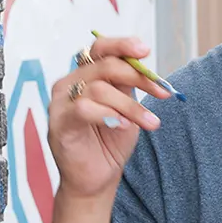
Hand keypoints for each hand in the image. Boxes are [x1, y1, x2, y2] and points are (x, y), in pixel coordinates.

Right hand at [46, 36, 171, 199]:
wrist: (96, 177)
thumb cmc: (110, 140)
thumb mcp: (126, 106)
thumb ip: (128, 84)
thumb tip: (146, 66)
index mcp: (85, 75)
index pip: (100, 47)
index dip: (123, 45)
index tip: (146, 51)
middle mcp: (69, 83)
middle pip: (105, 66)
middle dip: (138, 77)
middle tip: (162, 92)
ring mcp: (60, 103)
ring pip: (99, 89)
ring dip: (131, 106)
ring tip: (150, 122)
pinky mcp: (58, 123)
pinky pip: (84, 109)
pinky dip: (109, 115)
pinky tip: (124, 126)